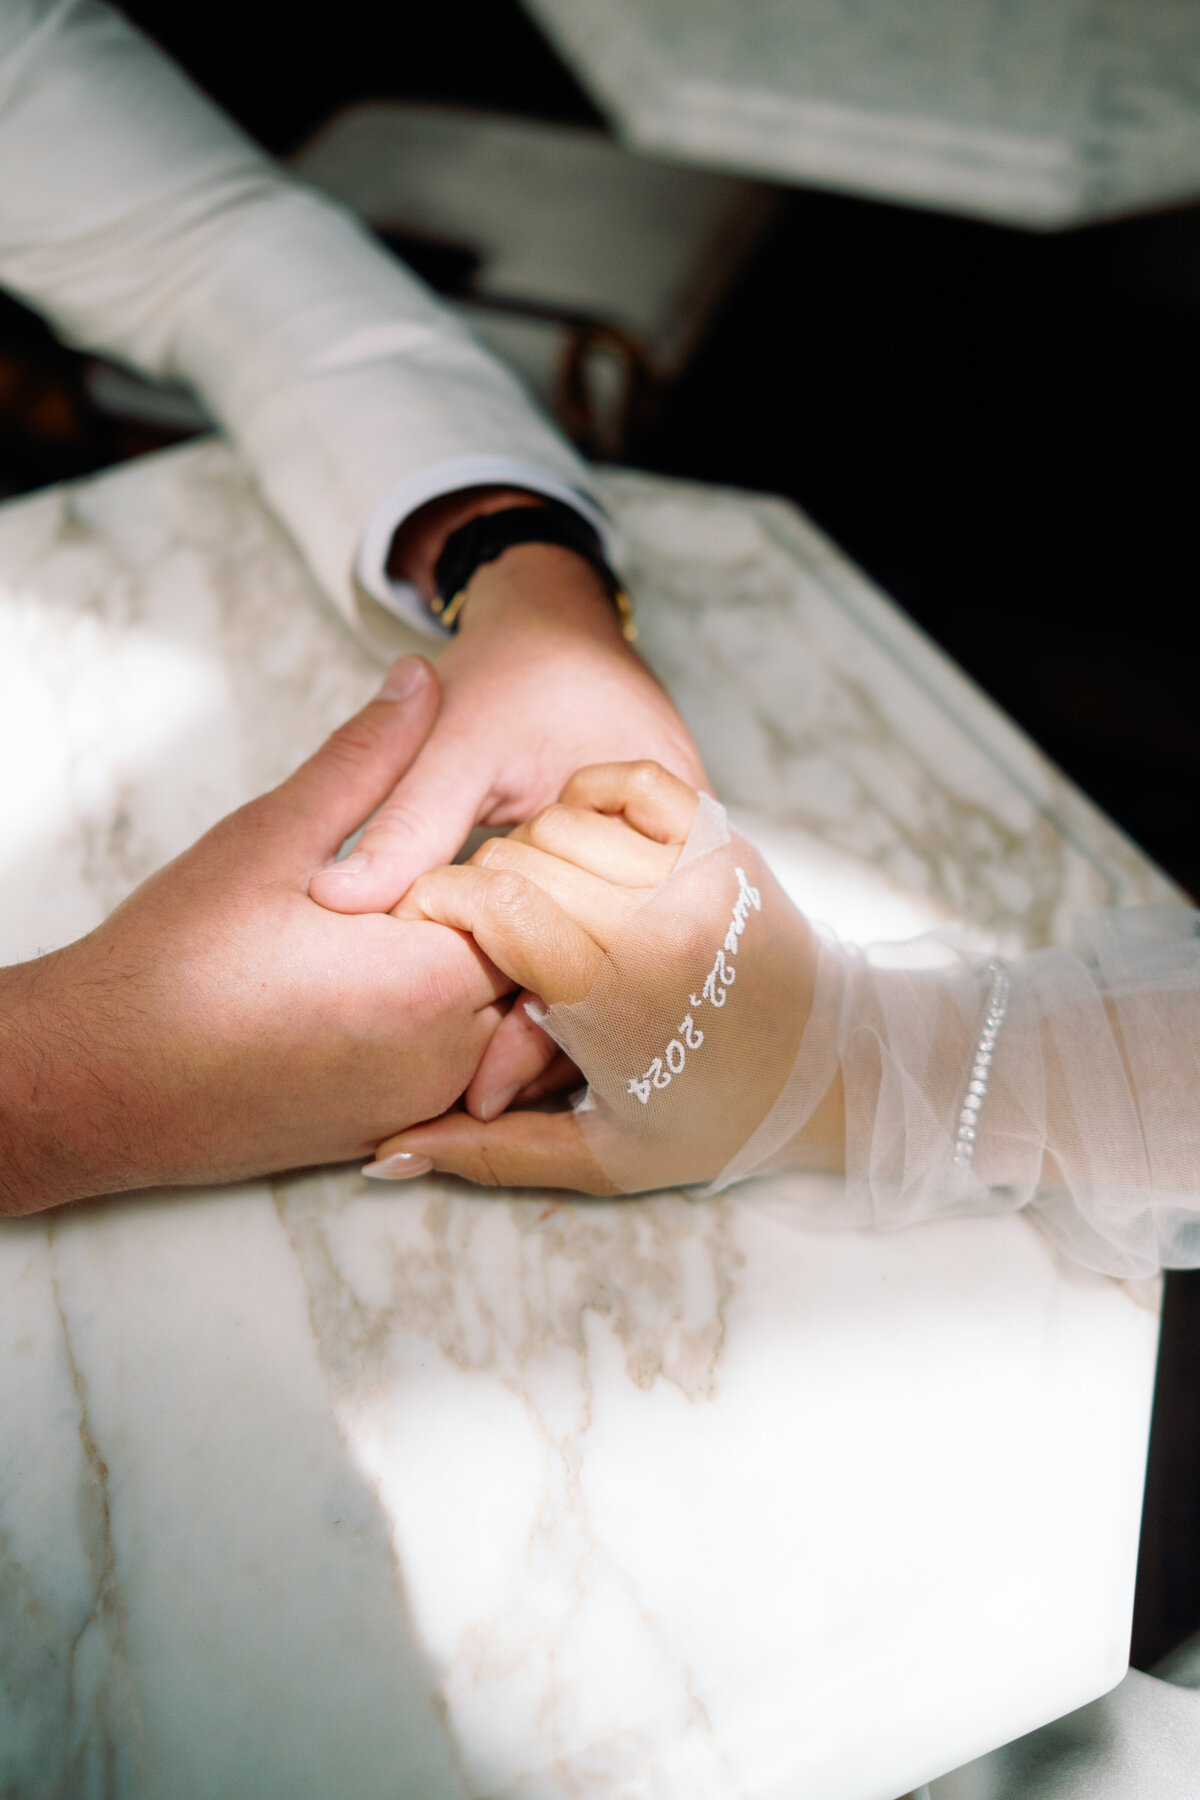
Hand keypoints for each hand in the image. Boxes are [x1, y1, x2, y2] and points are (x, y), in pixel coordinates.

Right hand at [0, 658, 513, 1215]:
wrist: (100, 1081)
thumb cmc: (172, 962)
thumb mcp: (270, 837)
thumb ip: (365, 759)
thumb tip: (420, 681)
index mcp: (428, 981)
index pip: (539, 907)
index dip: (519, 856)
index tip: (477, 822)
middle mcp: (445, 1059)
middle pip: (539, 972)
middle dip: (519, 915)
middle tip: (464, 864)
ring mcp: (422, 1104)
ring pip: (513, 1028)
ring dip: (498, 974)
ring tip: (431, 923)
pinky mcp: (395, 1131)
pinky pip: (473, 1077)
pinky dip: (470, 1030)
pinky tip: (410, 987)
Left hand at [309, 490, 706, 1119]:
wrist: (561, 630)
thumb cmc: (524, 672)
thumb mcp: (466, 736)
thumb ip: (405, 818)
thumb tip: (338, 901)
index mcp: (663, 829)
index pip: (598, 959)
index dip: (532, 1030)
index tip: (470, 1093)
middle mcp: (675, 872)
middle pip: (610, 996)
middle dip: (537, 1058)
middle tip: (459, 1118)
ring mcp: (656, 887)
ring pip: (601, 990)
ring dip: (539, 1041)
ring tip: (461, 1105)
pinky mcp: (625, 892)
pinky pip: (589, 962)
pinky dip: (540, 996)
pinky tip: (482, 1041)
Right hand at [368, 763, 841, 1193]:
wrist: (835, 1075)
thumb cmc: (717, 1122)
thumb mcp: (602, 1159)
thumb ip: (489, 1155)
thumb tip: (386, 1155)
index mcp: (618, 999)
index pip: (493, 904)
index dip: (434, 904)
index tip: (420, 926)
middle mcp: (657, 922)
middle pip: (517, 857)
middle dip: (477, 887)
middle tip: (483, 934)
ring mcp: (697, 873)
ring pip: (563, 818)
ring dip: (531, 850)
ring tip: (540, 902)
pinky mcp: (724, 840)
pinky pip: (630, 780)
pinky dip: (590, 795)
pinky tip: (586, 842)